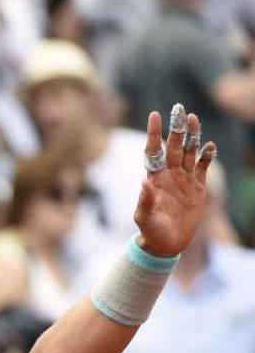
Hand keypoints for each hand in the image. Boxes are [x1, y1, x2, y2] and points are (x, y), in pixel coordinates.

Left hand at [135, 107, 214, 256]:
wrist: (166, 244)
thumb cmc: (151, 231)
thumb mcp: (145, 217)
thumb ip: (145, 200)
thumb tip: (143, 181)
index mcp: (154, 178)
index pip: (153, 150)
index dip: (154, 133)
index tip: (155, 114)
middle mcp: (168, 174)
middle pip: (172, 146)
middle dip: (176, 128)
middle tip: (179, 108)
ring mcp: (183, 179)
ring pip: (188, 152)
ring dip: (192, 136)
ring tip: (194, 118)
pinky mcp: (197, 187)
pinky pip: (203, 167)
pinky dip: (207, 156)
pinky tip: (210, 146)